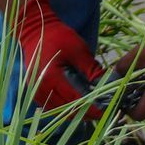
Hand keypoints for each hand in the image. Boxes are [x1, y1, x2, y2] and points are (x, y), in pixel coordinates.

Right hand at [13, 0, 102, 115]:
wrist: (36, 32)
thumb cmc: (58, 37)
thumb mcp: (79, 49)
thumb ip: (92, 69)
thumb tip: (108, 85)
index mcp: (51, 77)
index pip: (75, 100)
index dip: (92, 108)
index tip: (107, 111)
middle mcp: (41, 89)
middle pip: (68, 110)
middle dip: (87, 113)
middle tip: (103, 110)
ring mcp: (37, 93)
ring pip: (61, 112)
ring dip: (77, 112)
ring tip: (93, 107)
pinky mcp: (37, 94)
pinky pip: (54, 107)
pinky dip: (67, 108)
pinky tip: (79, 103)